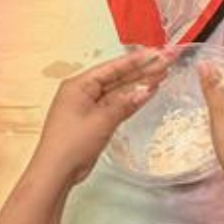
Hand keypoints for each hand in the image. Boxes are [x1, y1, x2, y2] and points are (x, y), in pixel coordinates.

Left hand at [28, 50, 168, 184]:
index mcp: (79, 85)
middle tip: (166, 60)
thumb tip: (147, 89)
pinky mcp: (94, 120)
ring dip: (139, 84)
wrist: (56, 172)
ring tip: (163, 73)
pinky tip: (148, 92)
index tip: (158, 52)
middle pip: (117, 77)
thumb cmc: (73, 142)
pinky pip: (116, 104)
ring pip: (118, 91)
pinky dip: (131, 99)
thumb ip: (125, 103)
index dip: (137, 59)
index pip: (113, 67)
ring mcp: (89, 106)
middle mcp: (83, 91)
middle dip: (142, 70)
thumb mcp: (102, 120)